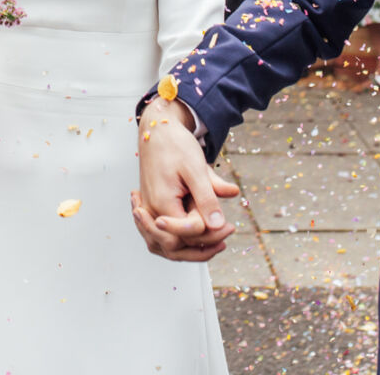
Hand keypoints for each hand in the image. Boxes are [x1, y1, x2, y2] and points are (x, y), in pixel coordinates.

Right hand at [133, 98, 238, 260]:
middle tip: (226, 236)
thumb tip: (219, 225)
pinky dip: (179, 240)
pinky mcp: (152, 208)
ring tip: (216, 244)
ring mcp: (149, 210)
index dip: (208, 235)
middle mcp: (151, 210)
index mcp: (161, 202)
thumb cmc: (175, 145)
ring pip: (166, 244)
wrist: (158, 130)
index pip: (184, 235)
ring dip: (190, 249)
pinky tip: (199, 238)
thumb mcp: (197, 168)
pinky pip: (162, 235)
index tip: (229, 226)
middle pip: (173, 246)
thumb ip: (207, 198)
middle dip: (201, 247)